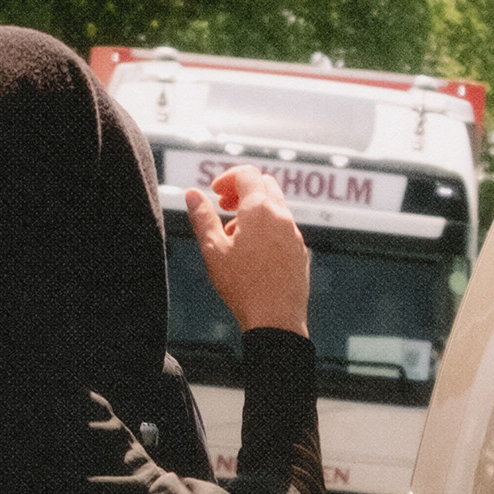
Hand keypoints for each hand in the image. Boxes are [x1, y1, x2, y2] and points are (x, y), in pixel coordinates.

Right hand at [182, 167, 309, 335]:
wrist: (276, 320)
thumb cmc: (243, 286)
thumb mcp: (213, 250)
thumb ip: (202, 218)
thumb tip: (192, 194)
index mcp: (260, 210)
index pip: (247, 174)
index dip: (227, 178)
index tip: (215, 193)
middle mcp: (282, 217)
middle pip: (265, 184)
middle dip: (243, 190)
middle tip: (224, 208)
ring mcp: (294, 234)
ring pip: (276, 207)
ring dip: (254, 210)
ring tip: (235, 237)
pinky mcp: (300, 252)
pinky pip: (284, 229)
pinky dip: (268, 228)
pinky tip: (253, 254)